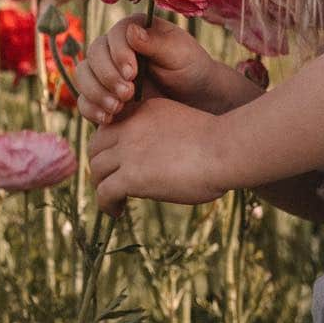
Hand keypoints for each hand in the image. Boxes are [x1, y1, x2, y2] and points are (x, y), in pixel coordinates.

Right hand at [74, 14, 216, 127]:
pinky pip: (84, 99)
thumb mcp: (180, 53)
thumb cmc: (190, 68)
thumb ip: (156, 43)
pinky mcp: (102, 94)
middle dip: (107, 76)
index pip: (114, 35)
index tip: (132, 73)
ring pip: (83, 76)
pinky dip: (91, 108)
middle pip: (93, 54)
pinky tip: (108, 117)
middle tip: (128, 93)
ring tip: (118, 107)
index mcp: (135, 29)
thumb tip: (131, 30)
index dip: (118, 53)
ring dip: (96, 92)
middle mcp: (115, 47)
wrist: (194, 97)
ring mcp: (106, 71)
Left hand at [87, 95, 226, 218]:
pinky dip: (106, 205)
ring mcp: (128, 151)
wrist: (226, 149)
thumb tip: (157, 157)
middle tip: (111, 181)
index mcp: (145, 110)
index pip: (111, 126)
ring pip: (96, 170)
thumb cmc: (218, 142)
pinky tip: (118, 212)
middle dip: (100, 165)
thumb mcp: (183, 124)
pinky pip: (104, 192)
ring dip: (102, 186)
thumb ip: (163, 133)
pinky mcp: (130, 176)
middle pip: (96, 146)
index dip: (110, 145)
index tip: (119, 162)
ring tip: (114, 201)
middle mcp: (131, 126)